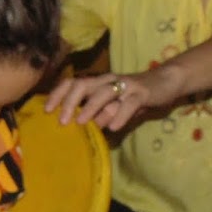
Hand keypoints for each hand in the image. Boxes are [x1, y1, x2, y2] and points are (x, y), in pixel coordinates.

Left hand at [45, 68, 182, 131]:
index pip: (72, 83)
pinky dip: (120, 114)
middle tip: (62, 121)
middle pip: (83, 85)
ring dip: (91, 107)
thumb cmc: (134, 97)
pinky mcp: (142, 92)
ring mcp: (125, 85)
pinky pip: (129, 103)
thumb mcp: (114, 107)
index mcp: (98, 82)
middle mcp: (108, 80)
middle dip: (69, 102)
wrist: (166, 82)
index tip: (46, 111)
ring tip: (81, 123)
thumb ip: (99, 116)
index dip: (58, 95)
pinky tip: (113, 127)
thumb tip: (83, 130)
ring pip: (104, 92)